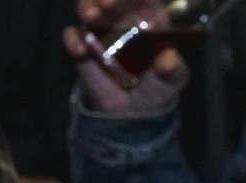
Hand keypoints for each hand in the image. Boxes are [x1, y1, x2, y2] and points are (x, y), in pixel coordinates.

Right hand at [64, 0, 188, 115]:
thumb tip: (168, 62)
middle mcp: (123, 18)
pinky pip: (73, 35)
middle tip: (106, 5)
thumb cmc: (158, 85)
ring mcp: (101, 29)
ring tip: (90, 18)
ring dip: (86, 7)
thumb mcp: (172, 79)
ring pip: (88, 7)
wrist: (133, 110)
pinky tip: (80, 50)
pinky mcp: (83, 43)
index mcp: (150, 19)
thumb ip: (173, 69)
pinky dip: (73, 39)